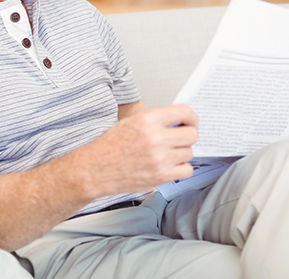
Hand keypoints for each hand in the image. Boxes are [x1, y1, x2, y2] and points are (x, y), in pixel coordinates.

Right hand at [78, 104, 198, 197]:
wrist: (96, 169)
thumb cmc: (110, 146)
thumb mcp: (131, 122)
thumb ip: (156, 120)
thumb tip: (177, 120)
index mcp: (147, 120)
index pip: (184, 112)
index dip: (191, 117)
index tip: (191, 121)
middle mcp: (155, 138)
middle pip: (192, 134)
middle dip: (188, 136)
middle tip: (180, 138)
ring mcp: (159, 158)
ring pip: (189, 152)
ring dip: (182, 153)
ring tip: (168, 154)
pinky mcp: (161, 176)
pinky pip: (187, 170)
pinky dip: (181, 169)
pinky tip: (170, 166)